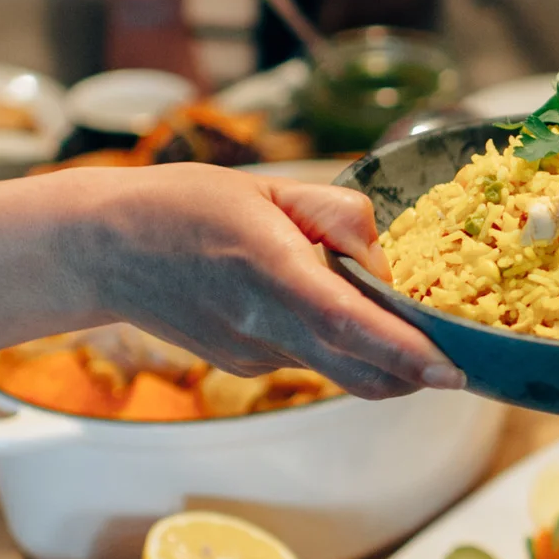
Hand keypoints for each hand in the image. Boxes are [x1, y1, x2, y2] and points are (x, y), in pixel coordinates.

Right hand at [79, 165, 460, 399]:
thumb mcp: (268, 185)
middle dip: (415, 373)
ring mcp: (252, 354)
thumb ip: (337, 216)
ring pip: (338, 369)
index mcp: (271, 272)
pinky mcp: (243, 364)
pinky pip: (309, 360)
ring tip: (390, 316)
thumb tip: (383, 261)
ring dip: (378, 356)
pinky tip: (320, 304)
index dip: (405, 352)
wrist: (103, 250)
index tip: (453, 370)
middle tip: (455, 358)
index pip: (349, 323)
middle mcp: (263, 326)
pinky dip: (336, 344)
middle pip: (359, 371)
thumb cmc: (184, 205)